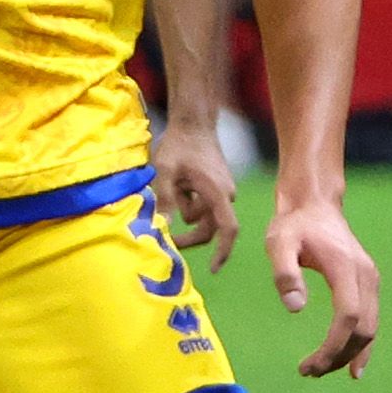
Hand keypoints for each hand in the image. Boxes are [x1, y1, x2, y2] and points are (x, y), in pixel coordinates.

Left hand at [151, 119, 239, 272]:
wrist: (193, 122)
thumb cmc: (179, 145)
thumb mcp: (165, 172)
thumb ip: (165, 200)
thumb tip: (163, 228)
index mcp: (217, 193)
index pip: (228, 230)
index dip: (222, 252)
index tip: (213, 269)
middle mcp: (225, 195)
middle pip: (209, 229)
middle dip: (188, 235)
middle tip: (166, 236)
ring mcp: (222, 192)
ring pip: (203, 217)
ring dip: (185, 211)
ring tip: (170, 187)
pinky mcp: (216, 188)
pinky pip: (202, 206)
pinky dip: (188, 203)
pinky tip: (178, 184)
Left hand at [266, 190, 379, 377]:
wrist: (315, 205)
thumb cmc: (293, 225)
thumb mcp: (278, 243)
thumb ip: (284, 273)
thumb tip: (295, 308)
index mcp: (346, 267)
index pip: (348, 316)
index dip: (333, 345)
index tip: (310, 364)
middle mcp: (366, 276)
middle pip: (362, 329)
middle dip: (338, 356)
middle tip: (308, 371)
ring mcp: (371, 280)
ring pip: (369, 329)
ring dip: (348, 354)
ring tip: (318, 369)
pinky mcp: (369, 285)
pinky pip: (370, 322)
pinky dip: (360, 346)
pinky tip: (349, 366)